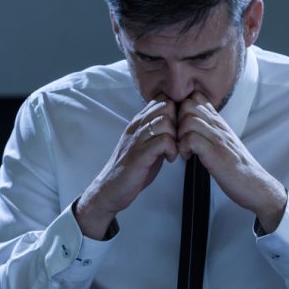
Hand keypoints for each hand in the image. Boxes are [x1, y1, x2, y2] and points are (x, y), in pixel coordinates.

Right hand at [76, 97, 177, 238]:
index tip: (178, 129)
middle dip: (178, 122)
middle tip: (178, 140)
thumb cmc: (131, 168)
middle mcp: (136, 126)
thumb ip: (158, 133)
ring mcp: (137, 139)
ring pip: (166, 122)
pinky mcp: (140, 154)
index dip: (176, 112)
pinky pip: (164, 141)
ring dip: (176, 137)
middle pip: (166, 106)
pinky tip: (169, 159)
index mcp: (138, 122)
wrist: (110, 188)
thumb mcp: (146, 144)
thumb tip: (178, 125)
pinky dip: (172, 150)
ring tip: (173, 151)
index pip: (162, 100)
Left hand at [177, 92, 286, 232]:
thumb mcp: (224, 142)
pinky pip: (191, 139)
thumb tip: (194, 125)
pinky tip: (188, 157)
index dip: (182, 108)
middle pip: (188, 105)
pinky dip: (184, 148)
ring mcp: (218, 138)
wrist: (254, 184)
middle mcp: (219, 126)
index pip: (197, 97)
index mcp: (219, 122)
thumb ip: (211, 130)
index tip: (179, 125)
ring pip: (188, 120)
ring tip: (184, 149)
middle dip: (176, 120)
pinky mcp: (215, 153)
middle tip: (178, 137)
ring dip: (179, 135)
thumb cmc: (237, 167)